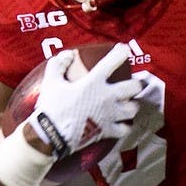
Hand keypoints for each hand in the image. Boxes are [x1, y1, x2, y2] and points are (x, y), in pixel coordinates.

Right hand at [29, 43, 141, 157]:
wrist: (50, 135)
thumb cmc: (51, 108)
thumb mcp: (51, 82)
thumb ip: (58, 65)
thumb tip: (68, 55)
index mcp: (94, 82)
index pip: (113, 61)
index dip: (121, 53)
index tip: (124, 50)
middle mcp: (106, 97)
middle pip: (134, 87)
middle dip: (135, 84)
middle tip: (131, 84)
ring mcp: (109, 115)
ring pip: (133, 108)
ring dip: (131, 106)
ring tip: (127, 105)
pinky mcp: (107, 131)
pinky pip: (125, 129)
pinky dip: (124, 126)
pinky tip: (121, 124)